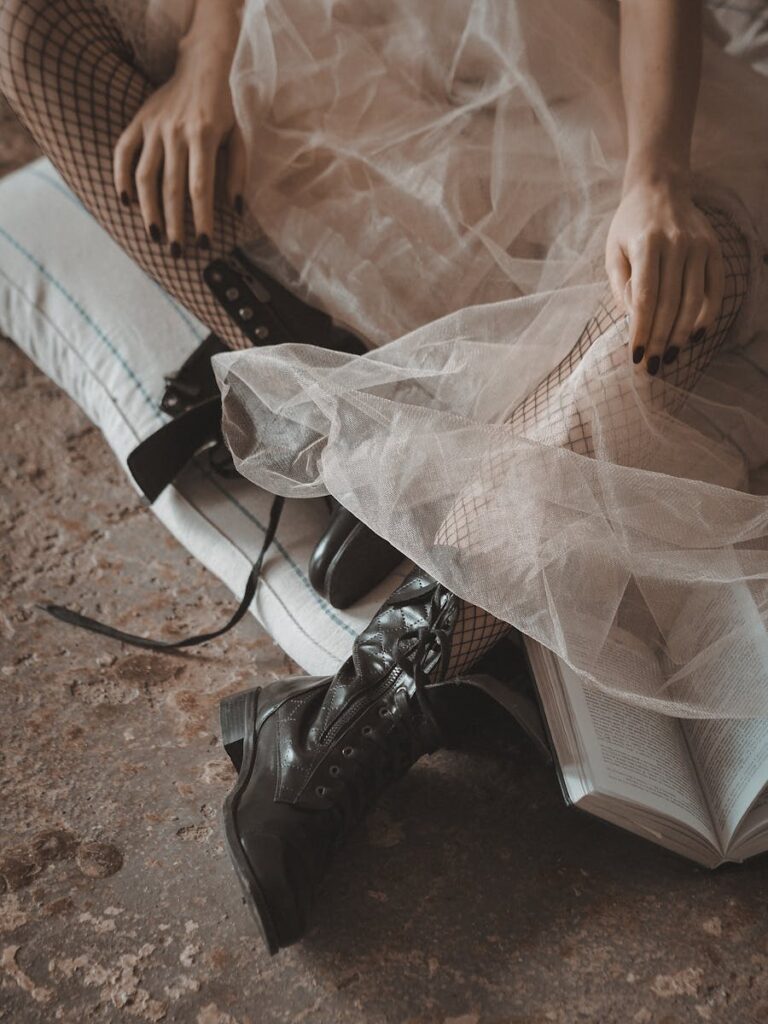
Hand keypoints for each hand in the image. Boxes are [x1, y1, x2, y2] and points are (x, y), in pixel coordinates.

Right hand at [113, 34, 245, 253]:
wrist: (199, 68)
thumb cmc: (222, 110)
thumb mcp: (237, 139)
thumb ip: (237, 174)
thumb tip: (234, 211)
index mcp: (203, 137)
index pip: (200, 188)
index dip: (201, 219)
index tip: (204, 245)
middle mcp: (175, 133)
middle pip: (171, 189)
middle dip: (174, 225)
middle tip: (177, 253)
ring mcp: (153, 127)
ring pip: (145, 176)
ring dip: (148, 210)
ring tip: (153, 237)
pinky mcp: (138, 122)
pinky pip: (123, 153)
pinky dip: (121, 177)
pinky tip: (126, 203)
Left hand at [605, 179, 723, 373]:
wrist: (661, 188)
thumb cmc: (629, 226)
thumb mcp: (614, 251)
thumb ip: (621, 285)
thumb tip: (634, 320)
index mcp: (646, 244)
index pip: (644, 298)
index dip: (641, 330)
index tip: (635, 356)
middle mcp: (676, 244)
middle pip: (669, 304)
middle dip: (659, 340)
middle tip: (653, 366)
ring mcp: (699, 246)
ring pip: (692, 301)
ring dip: (681, 334)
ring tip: (670, 357)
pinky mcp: (714, 250)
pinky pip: (714, 289)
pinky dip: (707, 315)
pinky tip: (696, 336)